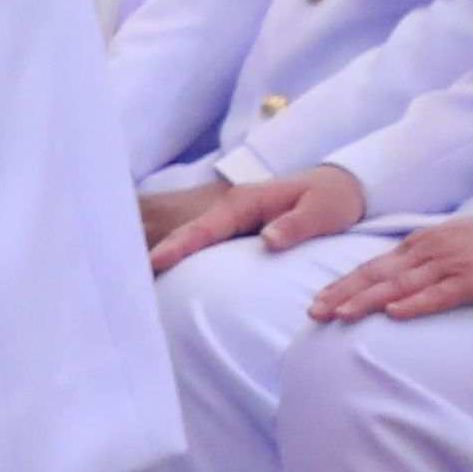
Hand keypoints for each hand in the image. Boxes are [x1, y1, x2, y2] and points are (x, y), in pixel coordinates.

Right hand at [149, 167, 370, 271]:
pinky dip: (186, 258)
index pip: (205, 228)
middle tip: (128, 276)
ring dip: (169, 257)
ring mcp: (234, 221)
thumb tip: (267, 240)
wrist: (344, 190)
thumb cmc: (333, 200)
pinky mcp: (238, 232)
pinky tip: (170, 277)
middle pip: (189, 235)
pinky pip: (206, 246)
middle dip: (160, 252)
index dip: (179, 246)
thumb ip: (296, 225)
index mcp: (246, 202)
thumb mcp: (321, 211)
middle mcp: (233, 209)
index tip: (154, 263)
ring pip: (194, 240)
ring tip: (138, 281)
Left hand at [313, 204, 472, 322]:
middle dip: (343, 293)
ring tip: (340, 315)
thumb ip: (423, 257)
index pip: (374, 265)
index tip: (319, 298)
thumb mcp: (451, 243)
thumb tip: (397, 276)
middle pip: (377, 274)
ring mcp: (450, 265)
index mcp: (422, 243)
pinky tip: (393, 313)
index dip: (345, 282)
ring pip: (399, 285)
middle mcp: (429, 251)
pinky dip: (414, 304)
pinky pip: (439, 294)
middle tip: (313, 312)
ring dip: (368, 300)